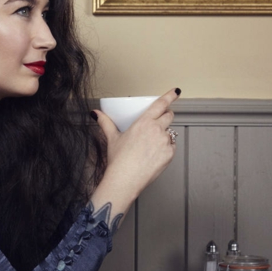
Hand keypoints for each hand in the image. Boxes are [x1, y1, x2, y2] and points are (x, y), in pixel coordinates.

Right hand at [88, 88, 179, 229]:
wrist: (125, 180)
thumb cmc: (119, 160)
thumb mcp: (112, 138)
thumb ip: (105, 123)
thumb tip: (95, 113)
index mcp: (144, 123)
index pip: (160, 104)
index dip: (170, 96)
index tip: (176, 91)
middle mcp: (157, 130)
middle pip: (169, 116)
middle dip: (166, 116)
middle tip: (157, 123)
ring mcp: (165, 142)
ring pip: (170, 133)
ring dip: (164, 135)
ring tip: (150, 146)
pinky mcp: (169, 154)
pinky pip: (171, 146)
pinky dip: (165, 148)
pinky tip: (154, 154)